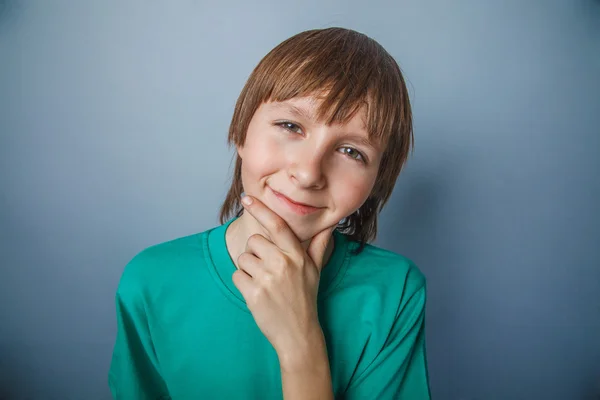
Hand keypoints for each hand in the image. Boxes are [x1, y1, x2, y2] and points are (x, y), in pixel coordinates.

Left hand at [232, 194, 335, 359]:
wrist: (298, 333)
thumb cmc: (305, 298)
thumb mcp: (316, 270)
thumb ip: (319, 245)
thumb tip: (330, 225)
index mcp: (297, 256)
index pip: (278, 226)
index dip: (261, 209)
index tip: (247, 198)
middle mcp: (283, 264)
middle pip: (254, 241)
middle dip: (256, 253)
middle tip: (268, 270)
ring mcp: (268, 279)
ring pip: (243, 258)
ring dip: (248, 269)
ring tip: (264, 283)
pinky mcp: (253, 293)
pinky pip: (236, 275)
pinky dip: (243, 283)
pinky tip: (257, 293)